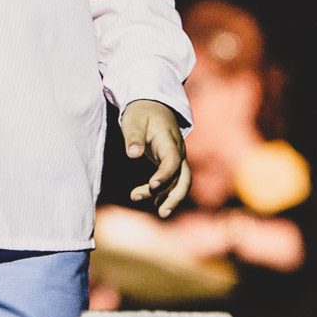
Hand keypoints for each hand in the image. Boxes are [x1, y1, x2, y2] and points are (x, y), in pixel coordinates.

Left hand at [121, 99, 190, 218]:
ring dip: (172, 198)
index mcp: (168, 139)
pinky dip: (167, 193)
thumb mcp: (133, 120)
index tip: (152, 186)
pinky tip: (155, 203)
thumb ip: (133, 137)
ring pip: (181, 181)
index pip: (172, 160)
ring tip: (159, 213)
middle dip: (175, 196)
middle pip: (184, 177)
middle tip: (162, 212)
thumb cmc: (141, 112)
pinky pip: (174, 181)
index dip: (165, 175)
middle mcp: (177, 151)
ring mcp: (176, 157)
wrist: (153, 104)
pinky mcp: (171, 162)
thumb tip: (133, 155)